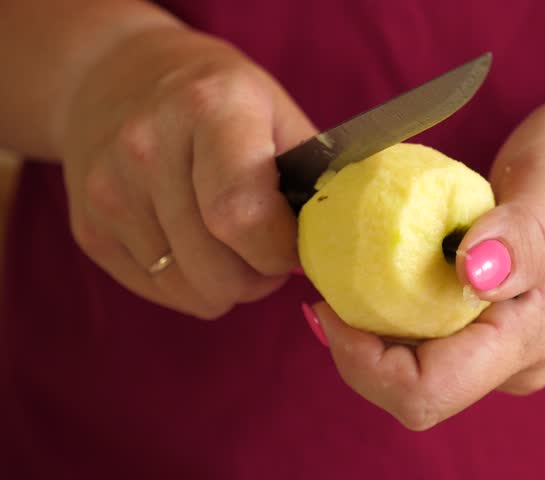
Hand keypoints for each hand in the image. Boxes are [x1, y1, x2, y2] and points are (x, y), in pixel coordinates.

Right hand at [61, 27, 316, 318]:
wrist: (118, 77)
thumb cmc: (217, 99)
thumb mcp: (276, 111)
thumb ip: (313, 176)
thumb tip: (340, 247)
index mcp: (208, 108)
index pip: (241, 214)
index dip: (279, 251)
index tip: (294, 248)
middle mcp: (147, 147)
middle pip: (216, 268)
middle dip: (259, 278)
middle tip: (268, 255)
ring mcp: (109, 190)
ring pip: (189, 289)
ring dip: (225, 285)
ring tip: (232, 247)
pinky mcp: (89, 228)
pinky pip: (158, 290)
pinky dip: (189, 284)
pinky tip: (195, 246)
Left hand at [307, 99, 544, 428]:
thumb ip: (525, 235)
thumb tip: (475, 276)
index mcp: (528, 338)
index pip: (426, 392)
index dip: (363, 359)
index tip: (332, 297)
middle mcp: (512, 359)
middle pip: (406, 386)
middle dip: (358, 339)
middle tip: (338, 269)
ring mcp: (500, 349)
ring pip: (406, 364)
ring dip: (369, 321)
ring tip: (359, 259)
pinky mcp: (487, 329)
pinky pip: (419, 337)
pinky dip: (387, 306)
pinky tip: (383, 262)